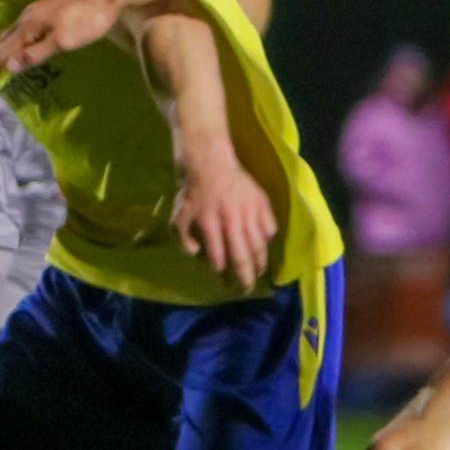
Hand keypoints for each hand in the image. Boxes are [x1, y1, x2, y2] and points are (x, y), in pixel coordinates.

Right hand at [0, 0, 119, 80]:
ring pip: (8, 34)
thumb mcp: (62, 41)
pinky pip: (18, 30)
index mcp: (29, 25)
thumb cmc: (87, 21)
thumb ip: (35, 54)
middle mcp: (27, 17)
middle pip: (1, 41)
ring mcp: (35, 13)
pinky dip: (7, 41)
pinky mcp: (44, 13)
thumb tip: (9, 67)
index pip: (4, 50)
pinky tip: (9, 43)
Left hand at [172, 145, 277, 292]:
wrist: (210, 162)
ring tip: (259, 272)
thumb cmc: (193, 192)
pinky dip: (267, 238)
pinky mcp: (261, 203)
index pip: (218, 255)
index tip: (223, 277)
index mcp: (210, 224)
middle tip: (247, 288)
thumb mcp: (180, 215)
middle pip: (242, 256)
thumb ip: (184, 238)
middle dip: (245, 276)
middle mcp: (231, 220)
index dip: (222, 269)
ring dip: (260, 262)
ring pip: (259, 245)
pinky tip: (263, 244)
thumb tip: (196, 254)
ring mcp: (249, 211)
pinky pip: (269, 227)